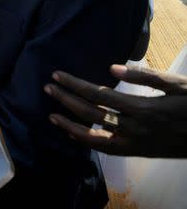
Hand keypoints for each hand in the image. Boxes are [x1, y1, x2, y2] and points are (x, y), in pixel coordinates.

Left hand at [44, 65, 186, 157]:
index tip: (57, 75)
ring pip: (95, 138)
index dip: (75, 85)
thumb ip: (145, 76)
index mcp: (143, 109)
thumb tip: (111, 68)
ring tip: (52, 116)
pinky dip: (87, 142)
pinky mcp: (139, 153)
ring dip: (70, 126)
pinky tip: (74, 135)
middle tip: (48, 88)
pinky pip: (107, 150)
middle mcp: (136, 129)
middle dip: (66, 100)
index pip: (98, 95)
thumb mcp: (177, 84)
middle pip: (91, 114)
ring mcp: (136, 144)